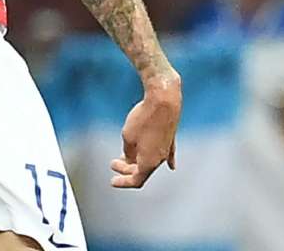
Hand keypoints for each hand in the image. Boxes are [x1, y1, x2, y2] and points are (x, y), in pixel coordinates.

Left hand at [110, 72, 181, 188]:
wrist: (164, 101)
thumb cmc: (144, 119)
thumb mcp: (128, 136)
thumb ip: (128, 151)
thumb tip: (132, 158)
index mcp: (149, 162)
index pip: (136, 179)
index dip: (123, 182)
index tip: (112, 181)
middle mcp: (160, 158)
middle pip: (143, 171)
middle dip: (127, 169)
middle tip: (113, 163)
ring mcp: (166, 148)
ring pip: (152, 161)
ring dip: (138, 162)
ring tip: (125, 157)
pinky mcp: (170, 138)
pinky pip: (167, 153)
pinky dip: (166, 160)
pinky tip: (171, 166)